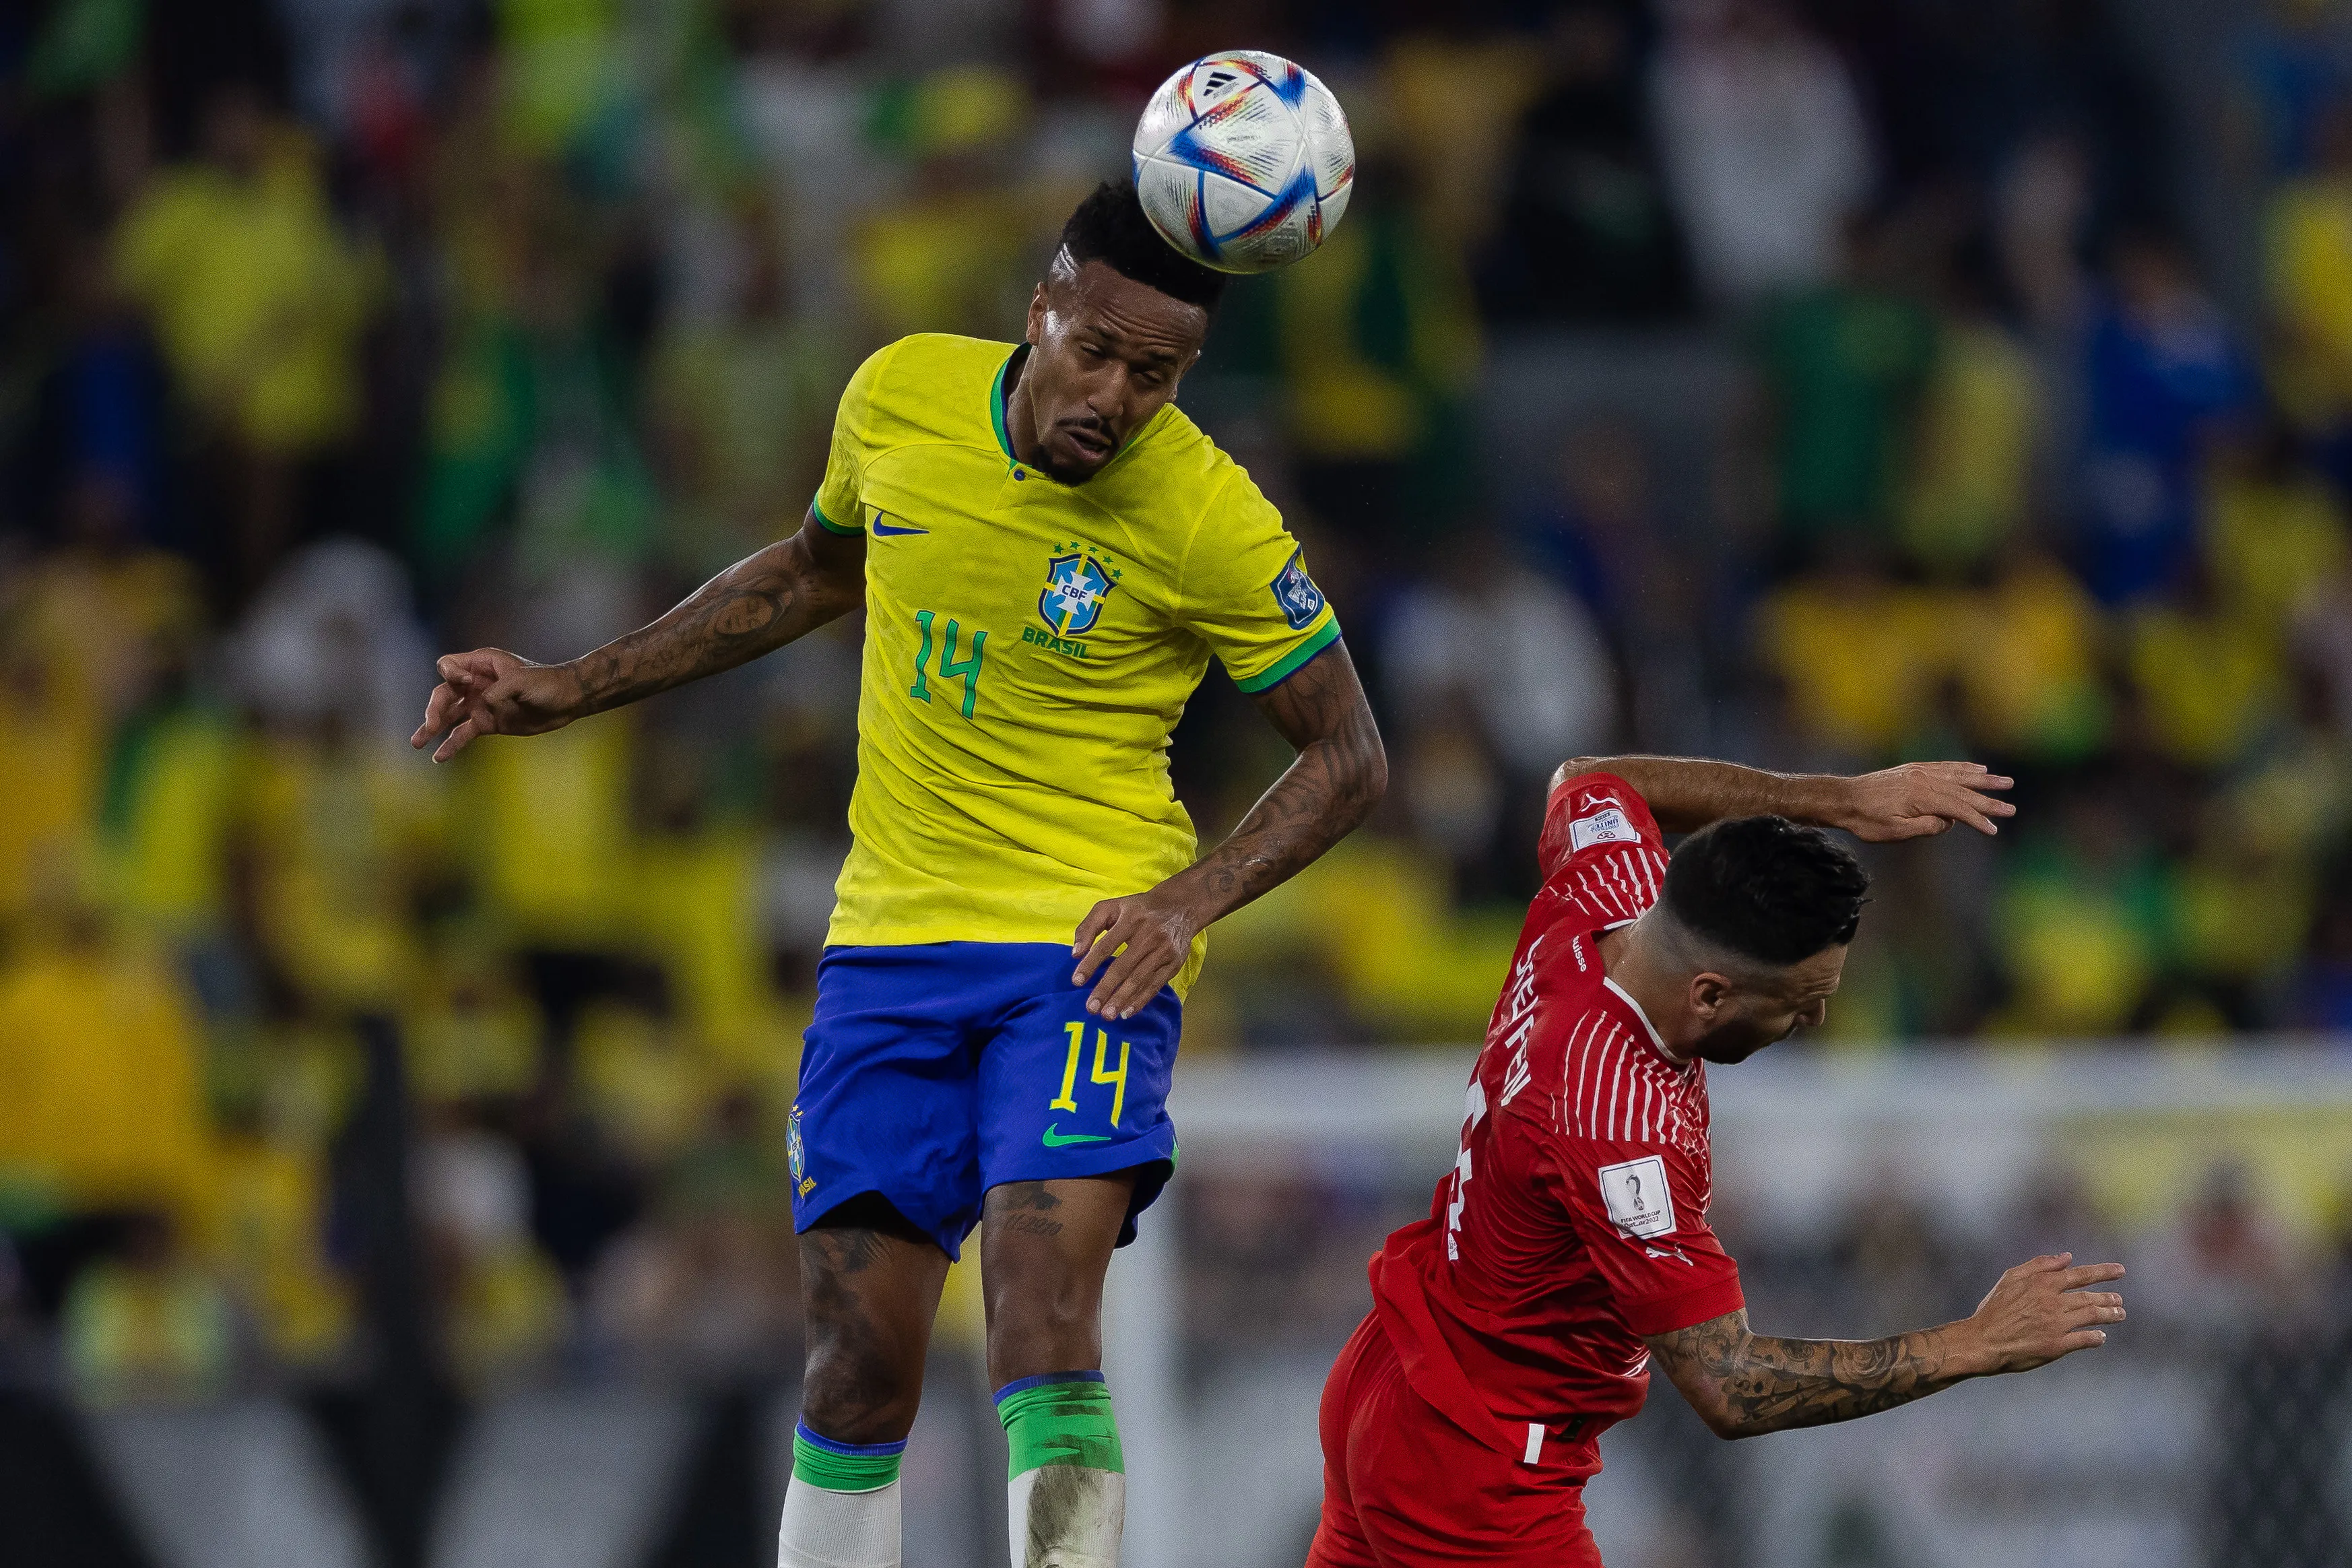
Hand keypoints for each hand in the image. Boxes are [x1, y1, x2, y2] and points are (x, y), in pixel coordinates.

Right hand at [409, 648, 581, 761]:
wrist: (567, 700)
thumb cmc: (547, 683)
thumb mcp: (522, 681)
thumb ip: (499, 691)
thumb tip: (483, 707)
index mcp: (482, 664)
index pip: (449, 665)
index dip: (451, 674)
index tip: (466, 682)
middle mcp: (476, 683)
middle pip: (444, 693)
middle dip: (434, 708)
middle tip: (430, 725)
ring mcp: (481, 704)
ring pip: (449, 715)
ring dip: (433, 727)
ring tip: (417, 743)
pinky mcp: (488, 723)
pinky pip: (464, 733)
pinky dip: (452, 744)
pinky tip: (440, 756)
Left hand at [1070, 884, 1206, 1019]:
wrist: (1180, 907)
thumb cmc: (1138, 909)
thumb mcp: (1111, 907)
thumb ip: (1089, 926)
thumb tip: (1075, 952)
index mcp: (1130, 920)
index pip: (1106, 946)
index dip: (1091, 964)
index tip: (1076, 981)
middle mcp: (1149, 935)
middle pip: (1123, 967)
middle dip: (1106, 989)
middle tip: (1091, 1007)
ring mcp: (1164, 950)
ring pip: (1140, 979)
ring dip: (1122, 999)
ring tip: (1106, 1015)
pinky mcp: (1174, 963)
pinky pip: (1155, 985)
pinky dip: (1141, 1000)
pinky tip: (1127, 1012)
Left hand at [1833, 761, 2015, 840]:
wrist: (1843, 798)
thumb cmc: (1865, 820)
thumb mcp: (1895, 832)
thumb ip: (1926, 827)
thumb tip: (1948, 822)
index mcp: (1921, 796)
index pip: (1958, 809)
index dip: (1978, 820)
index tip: (1993, 830)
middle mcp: (1924, 779)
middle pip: (1964, 791)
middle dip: (1989, 800)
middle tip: (2012, 808)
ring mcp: (1919, 771)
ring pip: (1958, 775)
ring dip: (1983, 779)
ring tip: (2005, 782)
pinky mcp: (1913, 769)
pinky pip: (1945, 766)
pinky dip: (1963, 767)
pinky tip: (1978, 768)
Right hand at [1952, 1253, 2125, 1376]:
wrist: (1983, 1341)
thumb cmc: (1994, 1309)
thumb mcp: (2011, 1278)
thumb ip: (2040, 1265)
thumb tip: (2066, 1257)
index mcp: (2043, 1284)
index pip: (2080, 1275)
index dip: (2103, 1272)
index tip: (2120, 1270)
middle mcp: (2054, 1302)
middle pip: (2089, 1298)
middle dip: (2108, 1298)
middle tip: (2119, 1300)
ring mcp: (2057, 1325)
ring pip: (2092, 1316)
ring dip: (2109, 1314)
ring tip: (2119, 1314)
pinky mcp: (2058, 1345)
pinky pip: (2084, 1339)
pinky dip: (2096, 1337)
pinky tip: (2101, 1336)